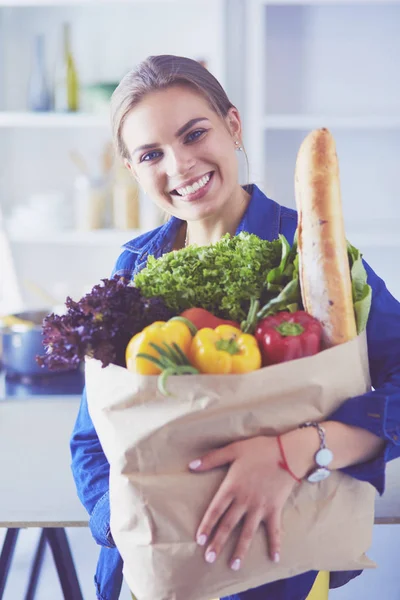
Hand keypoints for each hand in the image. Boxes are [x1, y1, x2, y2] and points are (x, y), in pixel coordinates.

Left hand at [188, 436, 298, 570]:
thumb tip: (190, 465)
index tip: (199, 540)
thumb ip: (211, 459)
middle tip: (209, 558)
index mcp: (232, 487)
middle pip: (228, 525)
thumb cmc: (259, 449)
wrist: (288, 452)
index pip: (215, 510)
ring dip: (240, 550)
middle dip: (218, 543)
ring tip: (233, 565)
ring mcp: (260, 507)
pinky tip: (274, 558)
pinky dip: (275, 544)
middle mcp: (244, 501)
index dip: (206, 525)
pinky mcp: (275, 509)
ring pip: (247, 532)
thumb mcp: (233, 449)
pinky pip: (275, 530)